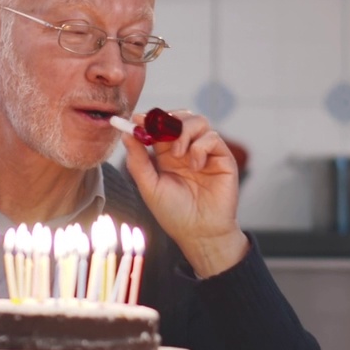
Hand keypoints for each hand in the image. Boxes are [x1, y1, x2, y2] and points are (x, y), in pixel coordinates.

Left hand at [121, 111, 246, 277]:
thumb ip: (138, 161)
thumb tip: (127, 134)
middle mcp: (186, 149)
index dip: (149, 119)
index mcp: (167, 155)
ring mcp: (205, 152)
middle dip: (167, 120)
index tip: (136, 118)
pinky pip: (212, 137)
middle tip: (158, 131)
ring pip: (197, 121)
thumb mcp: (149, 187)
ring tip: (178, 154)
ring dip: (184, 131)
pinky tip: (195, 166)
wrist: (199, 233)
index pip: (159, 126)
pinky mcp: (222, 157)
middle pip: (180, 117)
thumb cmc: (174, 213)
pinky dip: (200, 147)